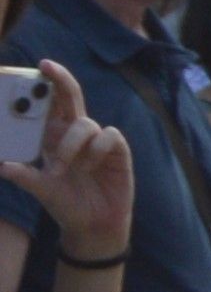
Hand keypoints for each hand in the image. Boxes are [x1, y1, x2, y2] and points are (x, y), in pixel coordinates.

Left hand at [0, 65, 133, 257]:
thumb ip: (25, 177)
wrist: (94, 226)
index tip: (36, 66)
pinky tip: (91, 168)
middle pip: (71, 97)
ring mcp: (98, 142)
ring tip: (63, 168)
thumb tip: (3, 166)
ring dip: (70, 145)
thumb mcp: (42, 190)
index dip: (44, 85)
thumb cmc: (66, 204)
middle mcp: (75, 135)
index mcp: (53, 138)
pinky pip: (108, 136)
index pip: (49, 105)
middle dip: (60, 79)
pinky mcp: (118, 151)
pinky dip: (96, 151)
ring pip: (85, 123)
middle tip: (47, 66)